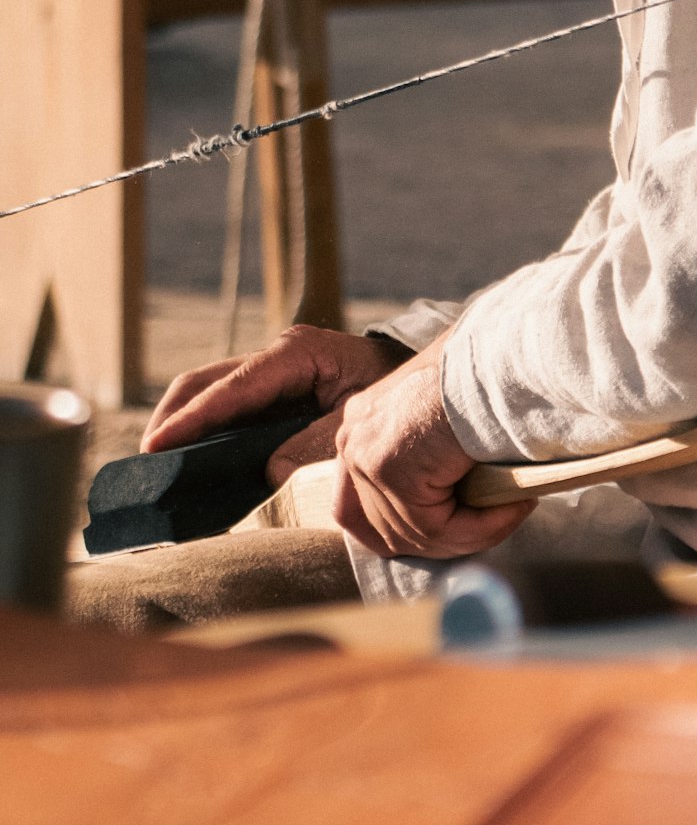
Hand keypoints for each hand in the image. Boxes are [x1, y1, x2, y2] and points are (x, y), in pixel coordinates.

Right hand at [141, 325, 408, 461]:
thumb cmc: (396, 395)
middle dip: (173, 418)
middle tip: (147, 460)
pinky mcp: (273, 392)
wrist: (421, 385)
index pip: (231, 387)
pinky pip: (229, 408)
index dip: (192, 418)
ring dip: (183, 424)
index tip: (158, 445)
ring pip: (210, 392)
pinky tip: (192, 460)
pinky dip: (206, 431)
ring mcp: (271, 373)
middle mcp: (276, 357)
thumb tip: (269, 471)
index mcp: (296, 354)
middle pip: (205, 382)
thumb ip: (318, 441)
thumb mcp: (360, 417)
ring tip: (158, 464)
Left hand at [332, 332, 534, 558]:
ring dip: (473, 533)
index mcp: (362, 425)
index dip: (401, 536)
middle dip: (444, 541)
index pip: (353, 509)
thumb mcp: (448, 419)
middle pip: (382, 530)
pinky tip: (515, 505)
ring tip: (514, 509)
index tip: (449, 538)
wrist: (505, 358)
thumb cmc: (492, 376)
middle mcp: (353, 439)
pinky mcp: (392, 470)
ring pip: (417, 534)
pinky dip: (482, 528)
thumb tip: (450, 509)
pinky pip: (438, 528)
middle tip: (495, 522)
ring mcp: (368, 456)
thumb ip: (432, 460)